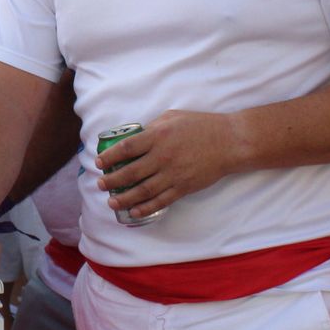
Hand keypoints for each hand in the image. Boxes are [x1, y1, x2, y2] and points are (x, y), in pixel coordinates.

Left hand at [96, 110, 243, 219]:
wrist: (230, 142)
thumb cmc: (201, 125)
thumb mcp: (172, 117)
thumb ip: (152, 128)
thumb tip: (135, 137)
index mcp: (158, 136)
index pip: (126, 148)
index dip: (109, 157)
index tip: (99, 162)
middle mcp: (162, 156)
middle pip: (130, 172)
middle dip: (112, 180)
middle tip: (101, 184)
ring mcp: (173, 174)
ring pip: (143, 190)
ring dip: (124, 197)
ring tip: (111, 201)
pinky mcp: (184, 187)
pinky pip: (161, 200)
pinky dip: (146, 208)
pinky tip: (134, 211)